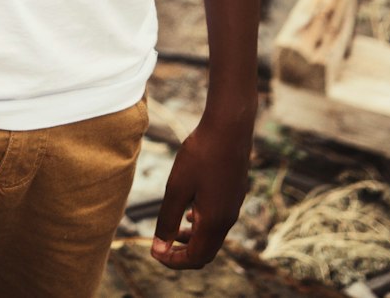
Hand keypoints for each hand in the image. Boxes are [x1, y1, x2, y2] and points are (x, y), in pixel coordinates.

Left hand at [151, 114, 252, 268]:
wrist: (229, 127)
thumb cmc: (201, 155)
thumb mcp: (177, 187)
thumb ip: (168, 220)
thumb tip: (158, 248)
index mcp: (214, 222)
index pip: (195, 258)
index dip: (173, 261)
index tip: (154, 252)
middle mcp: (228, 219)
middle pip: (206, 252)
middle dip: (183, 254)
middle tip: (162, 246)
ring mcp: (234, 206)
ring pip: (213, 237)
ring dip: (193, 240)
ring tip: (174, 231)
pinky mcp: (235, 194)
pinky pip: (219, 221)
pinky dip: (202, 225)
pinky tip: (191, 212)